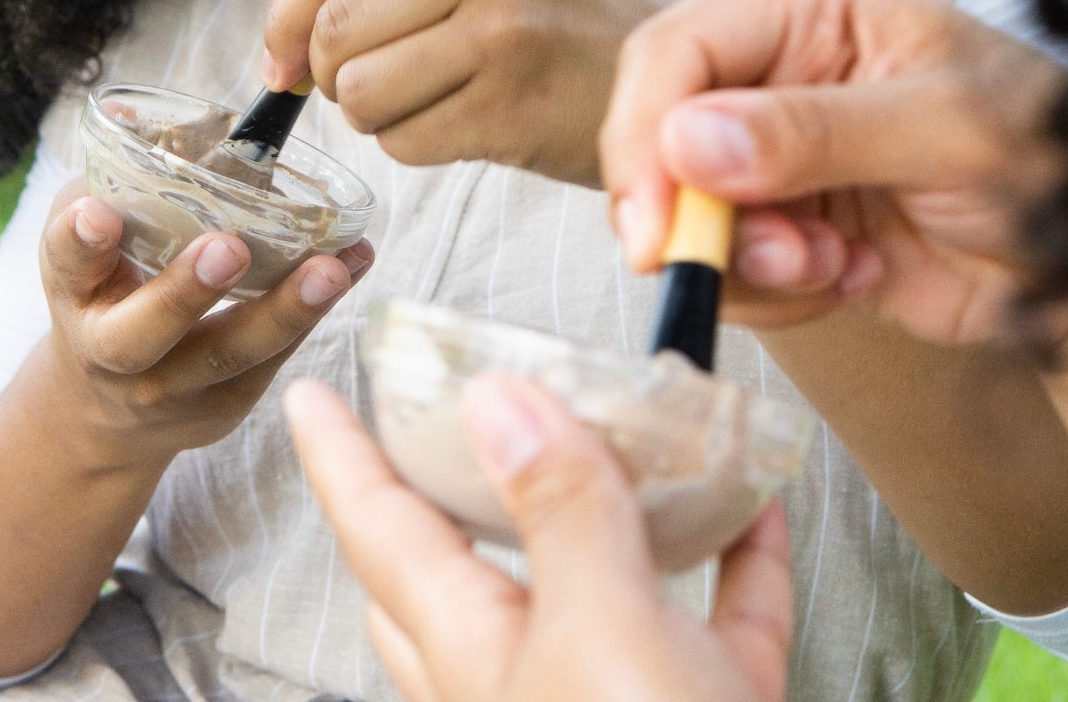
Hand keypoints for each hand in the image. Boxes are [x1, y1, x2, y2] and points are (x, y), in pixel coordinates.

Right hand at [38, 183, 372, 470]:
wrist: (102, 413)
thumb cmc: (107, 294)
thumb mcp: (92, 245)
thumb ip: (116, 186)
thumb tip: (135, 114)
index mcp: (76, 294)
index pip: (66, 264)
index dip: (80, 239)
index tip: (99, 213)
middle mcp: (115, 352)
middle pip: (144, 332)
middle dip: (187, 292)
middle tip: (229, 249)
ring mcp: (172, 388)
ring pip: (229, 354)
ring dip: (285, 310)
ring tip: (332, 268)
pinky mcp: (226, 404)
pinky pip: (275, 357)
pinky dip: (317, 310)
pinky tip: (355, 263)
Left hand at [263, 0, 675, 185]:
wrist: (688, 78)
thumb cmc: (579, 25)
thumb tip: (282, 16)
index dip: (283, 17)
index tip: (278, 61)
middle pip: (333, 31)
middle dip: (331, 77)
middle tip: (371, 90)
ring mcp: (504, 31)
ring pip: (361, 93)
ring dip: (377, 118)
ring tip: (432, 105)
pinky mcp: (514, 106)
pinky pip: (407, 143)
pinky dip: (419, 149)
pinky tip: (469, 129)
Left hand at [285, 373, 790, 701]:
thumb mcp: (603, 636)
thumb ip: (559, 516)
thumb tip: (498, 401)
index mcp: (478, 660)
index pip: (383, 536)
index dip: (342, 458)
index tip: (307, 394)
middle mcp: (533, 684)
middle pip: (468, 569)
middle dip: (453, 485)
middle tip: (453, 408)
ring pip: (599, 584)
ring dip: (620, 504)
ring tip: (632, 428)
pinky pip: (716, 624)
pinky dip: (736, 564)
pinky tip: (761, 510)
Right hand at [601, 0, 1067, 346]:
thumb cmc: (1045, 156)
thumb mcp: (945, 131)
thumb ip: (817, 131)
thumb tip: (688, 143)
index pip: (673, 51)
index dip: (645, 140)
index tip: (659, 234)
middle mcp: (769, 62)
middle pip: (655, 133)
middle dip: (699, 215)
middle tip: (778, 263)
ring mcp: (766, 144)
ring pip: (680, 211)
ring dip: (748, 262)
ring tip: (835, 263)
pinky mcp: (776, 216)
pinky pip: (722, 264)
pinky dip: (773, 292)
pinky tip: (849, 274)